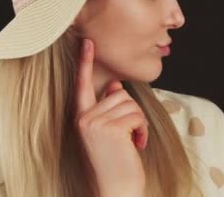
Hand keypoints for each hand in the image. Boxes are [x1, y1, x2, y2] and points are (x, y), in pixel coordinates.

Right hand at [74, 38, 148, 196]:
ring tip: (132, 141)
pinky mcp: (110, 129)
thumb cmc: (115, 161)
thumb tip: (117, 85)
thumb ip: (110, 107)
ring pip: (130, 103)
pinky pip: (136, 116)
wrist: (116, 189)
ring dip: (138, 122)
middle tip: (130, 135)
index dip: (86, 62)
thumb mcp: (109, 132)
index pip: (83, 85)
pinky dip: (142, 130)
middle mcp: (84, 118)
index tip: (88, 42)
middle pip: (119, 94)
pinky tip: (137, 145)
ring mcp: (95, 123)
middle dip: (132, 113)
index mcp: (81, 117)